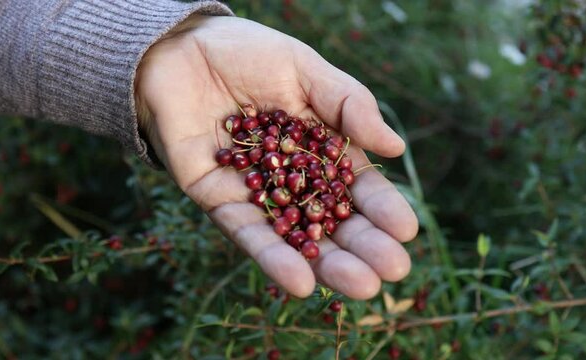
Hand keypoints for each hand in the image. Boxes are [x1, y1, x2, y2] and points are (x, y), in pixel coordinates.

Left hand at [135, 15, 417, 298]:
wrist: (179, 46)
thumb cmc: (247, 52)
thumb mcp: (305, 69)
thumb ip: (348, 104)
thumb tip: (396, 148)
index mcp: (320, 148)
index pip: (356, 185)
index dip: (381, 208)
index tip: (406, 231)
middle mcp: (291, 178)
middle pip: (331, 220)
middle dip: (363, 247)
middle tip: (393, 272)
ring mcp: (255, 193)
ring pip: (293, 236)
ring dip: (326, 263)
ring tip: (360, 285)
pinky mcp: (216, 199)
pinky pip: (245, 232)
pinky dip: (271, 257)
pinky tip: (299, 281)